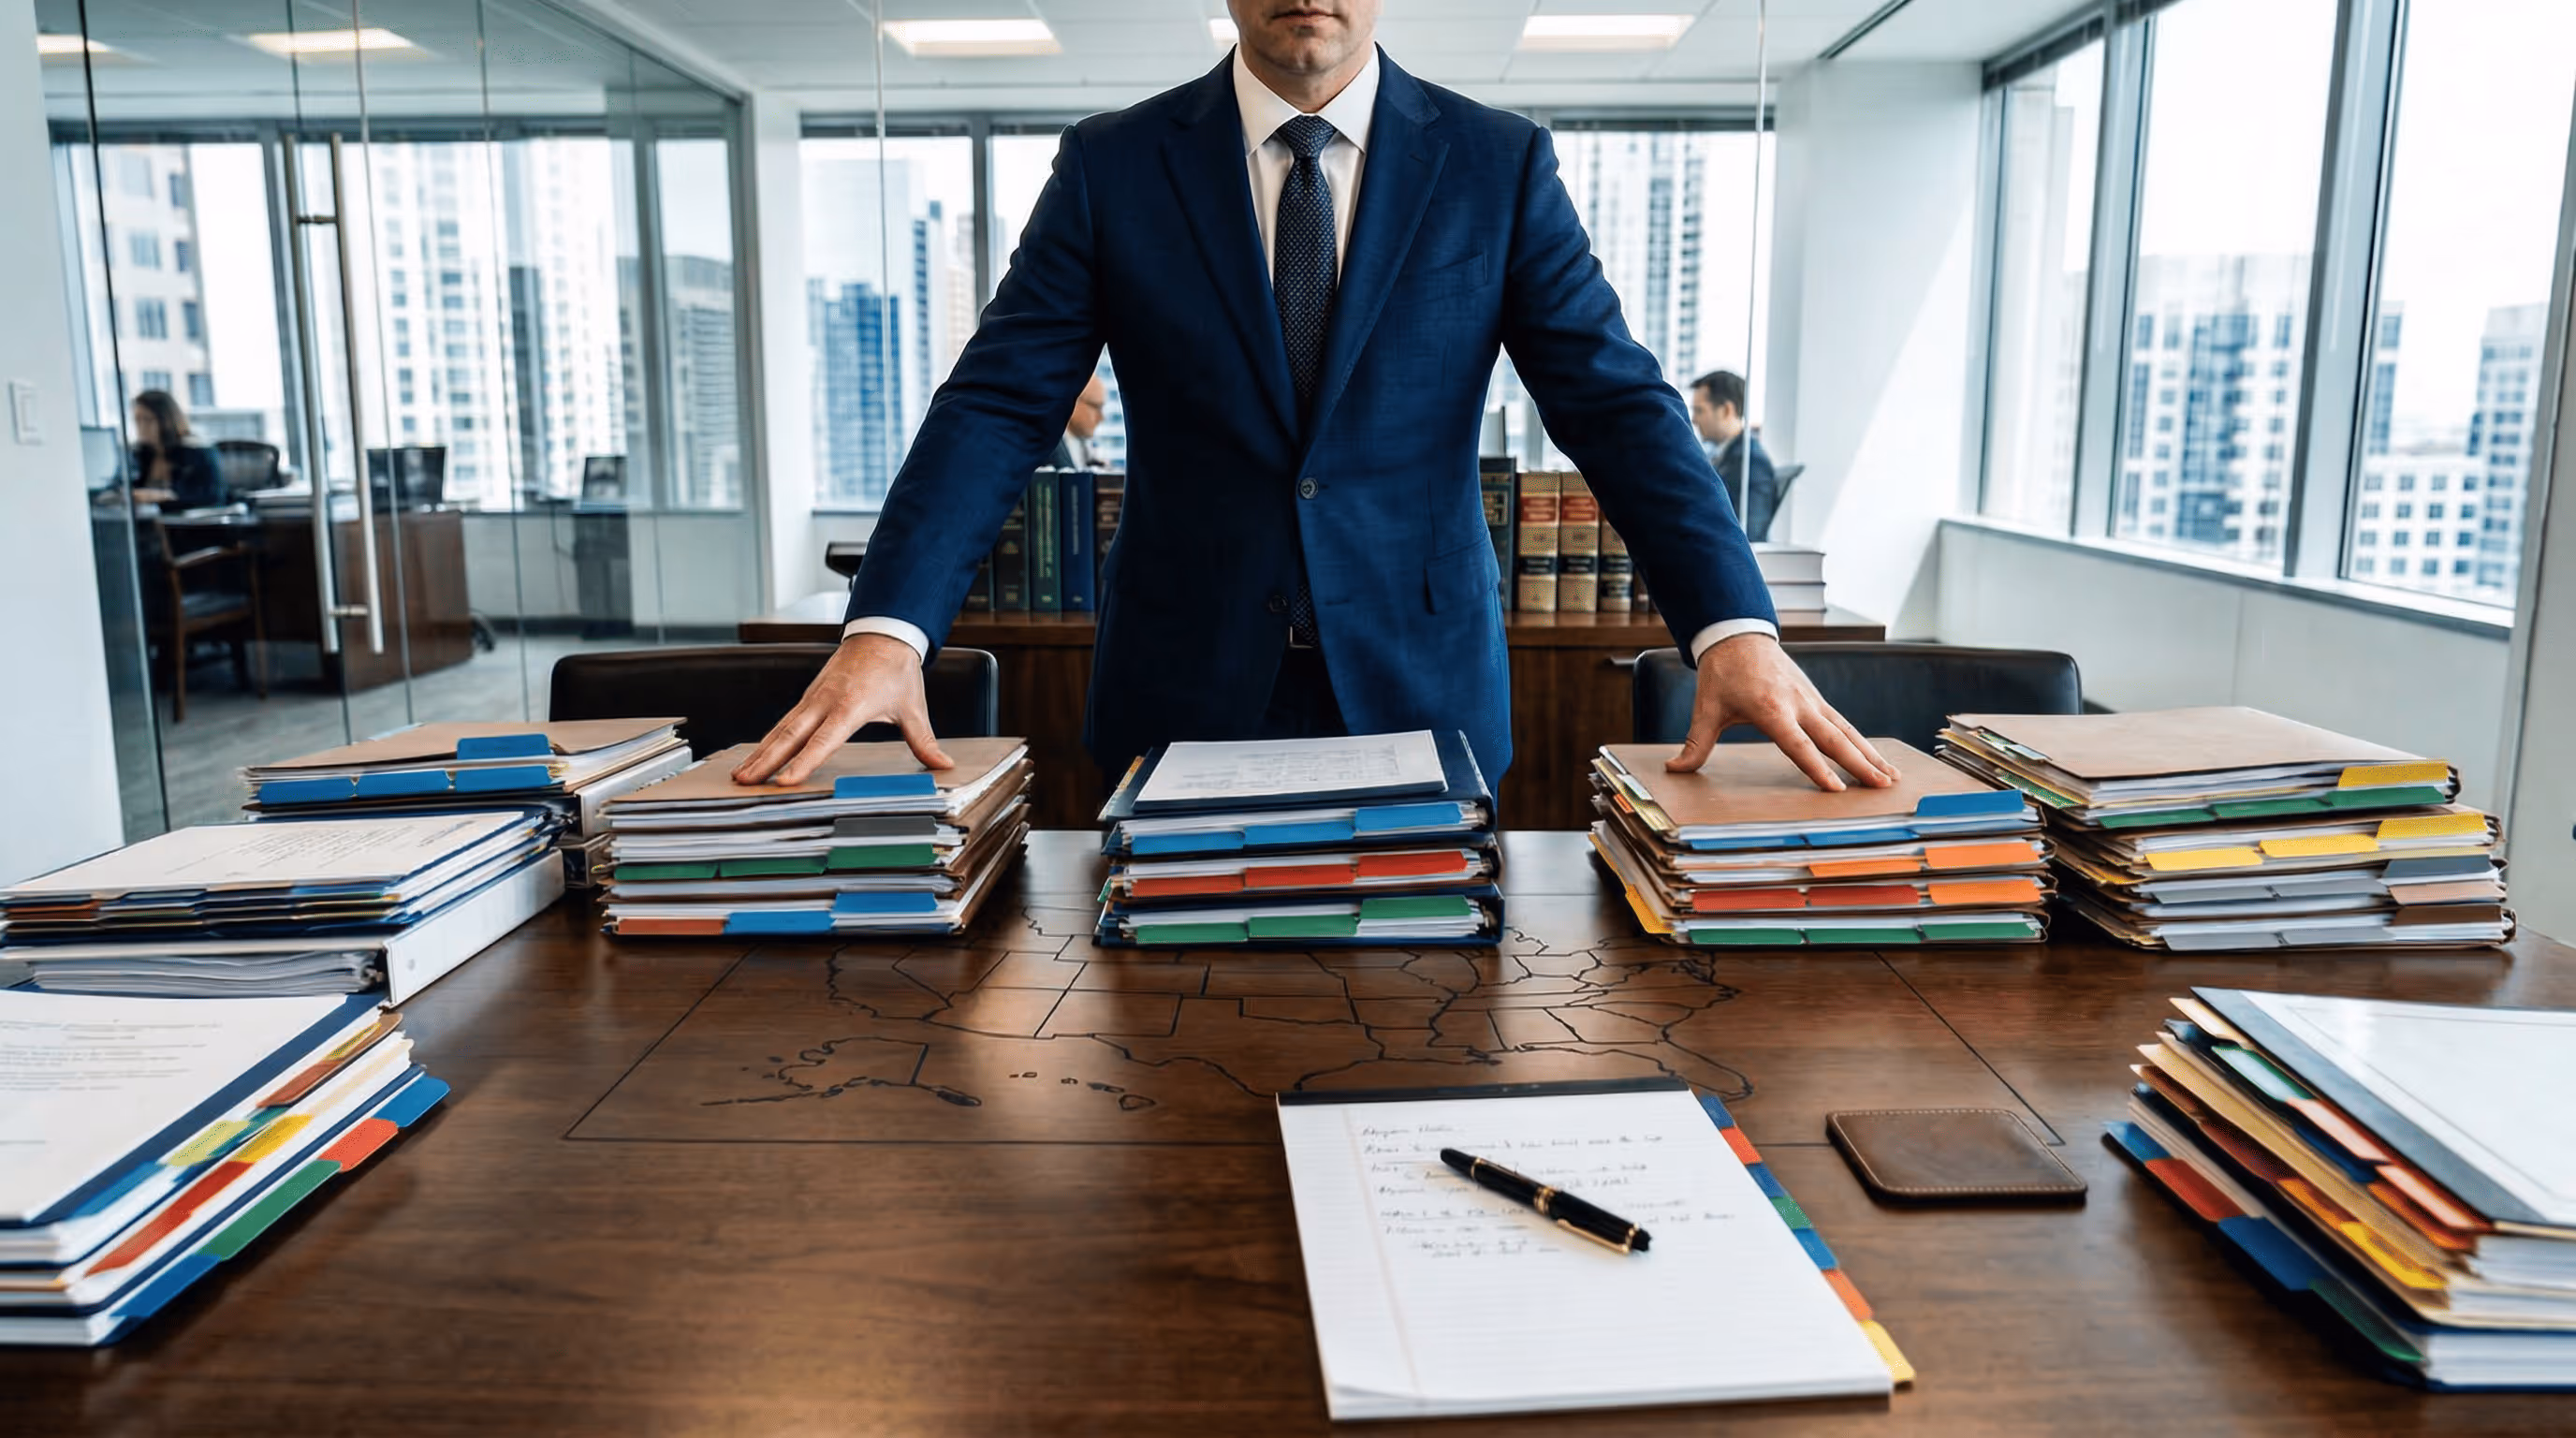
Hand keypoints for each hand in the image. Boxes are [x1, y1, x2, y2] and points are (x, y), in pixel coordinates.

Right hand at [732, 634, 952, 786]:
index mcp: (851, 705)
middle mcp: (826, 701)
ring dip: (761, 751)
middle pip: (791, 735)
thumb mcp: (912, 706)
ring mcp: (814, 697)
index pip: (824, 739)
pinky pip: (785, 721)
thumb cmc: (897, 670)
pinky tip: (756, 755)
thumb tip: (944, 764)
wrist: (883, 633)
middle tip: (745, 782)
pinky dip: (768, 739)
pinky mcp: (809, 696)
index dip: (805, 762)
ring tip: (741, 775)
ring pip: (782, 728)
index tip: (786, 781)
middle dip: (767, 760)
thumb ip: (924, 740)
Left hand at [1666, 633, 1898, 791]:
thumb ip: (1696, 743)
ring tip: (1889, 778)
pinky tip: (1876, 759)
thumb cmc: (1722, 673)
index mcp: (1770, 709)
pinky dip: (1862, 742)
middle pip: (1833, 739)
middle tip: (1880, 786)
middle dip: (1858, 764)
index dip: (1816, 769)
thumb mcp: (1706, 708)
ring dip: (1869, 754)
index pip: (1798, 745)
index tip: (1836, 789)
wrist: (1738, 635)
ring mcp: (1811, 700)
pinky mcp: (1816, 698)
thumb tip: (1675, 769)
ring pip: (1846, 731)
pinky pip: (1843, 723)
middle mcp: (1797, 704)